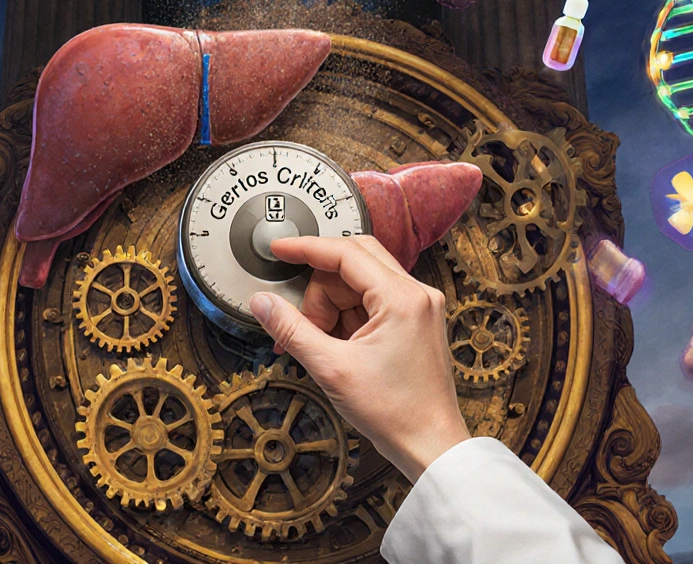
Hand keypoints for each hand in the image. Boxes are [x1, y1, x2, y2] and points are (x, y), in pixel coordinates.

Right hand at [248, 235, 469, 481]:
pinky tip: (336, 346)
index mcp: (402, 298)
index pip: (346, 252)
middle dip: (319, 290)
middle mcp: (417, 294)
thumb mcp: (331, 369)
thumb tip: (262, 303)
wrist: (430, 445)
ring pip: (360, 284)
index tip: (279, 249)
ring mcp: (419, 307)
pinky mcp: (416, 322)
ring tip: (320, 346)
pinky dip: (347, 318)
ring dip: (332, 308)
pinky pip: (373, 302)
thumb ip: (292, 329)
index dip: (306, 248)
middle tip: (302, 323)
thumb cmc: (395, 413)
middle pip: (353, 264)